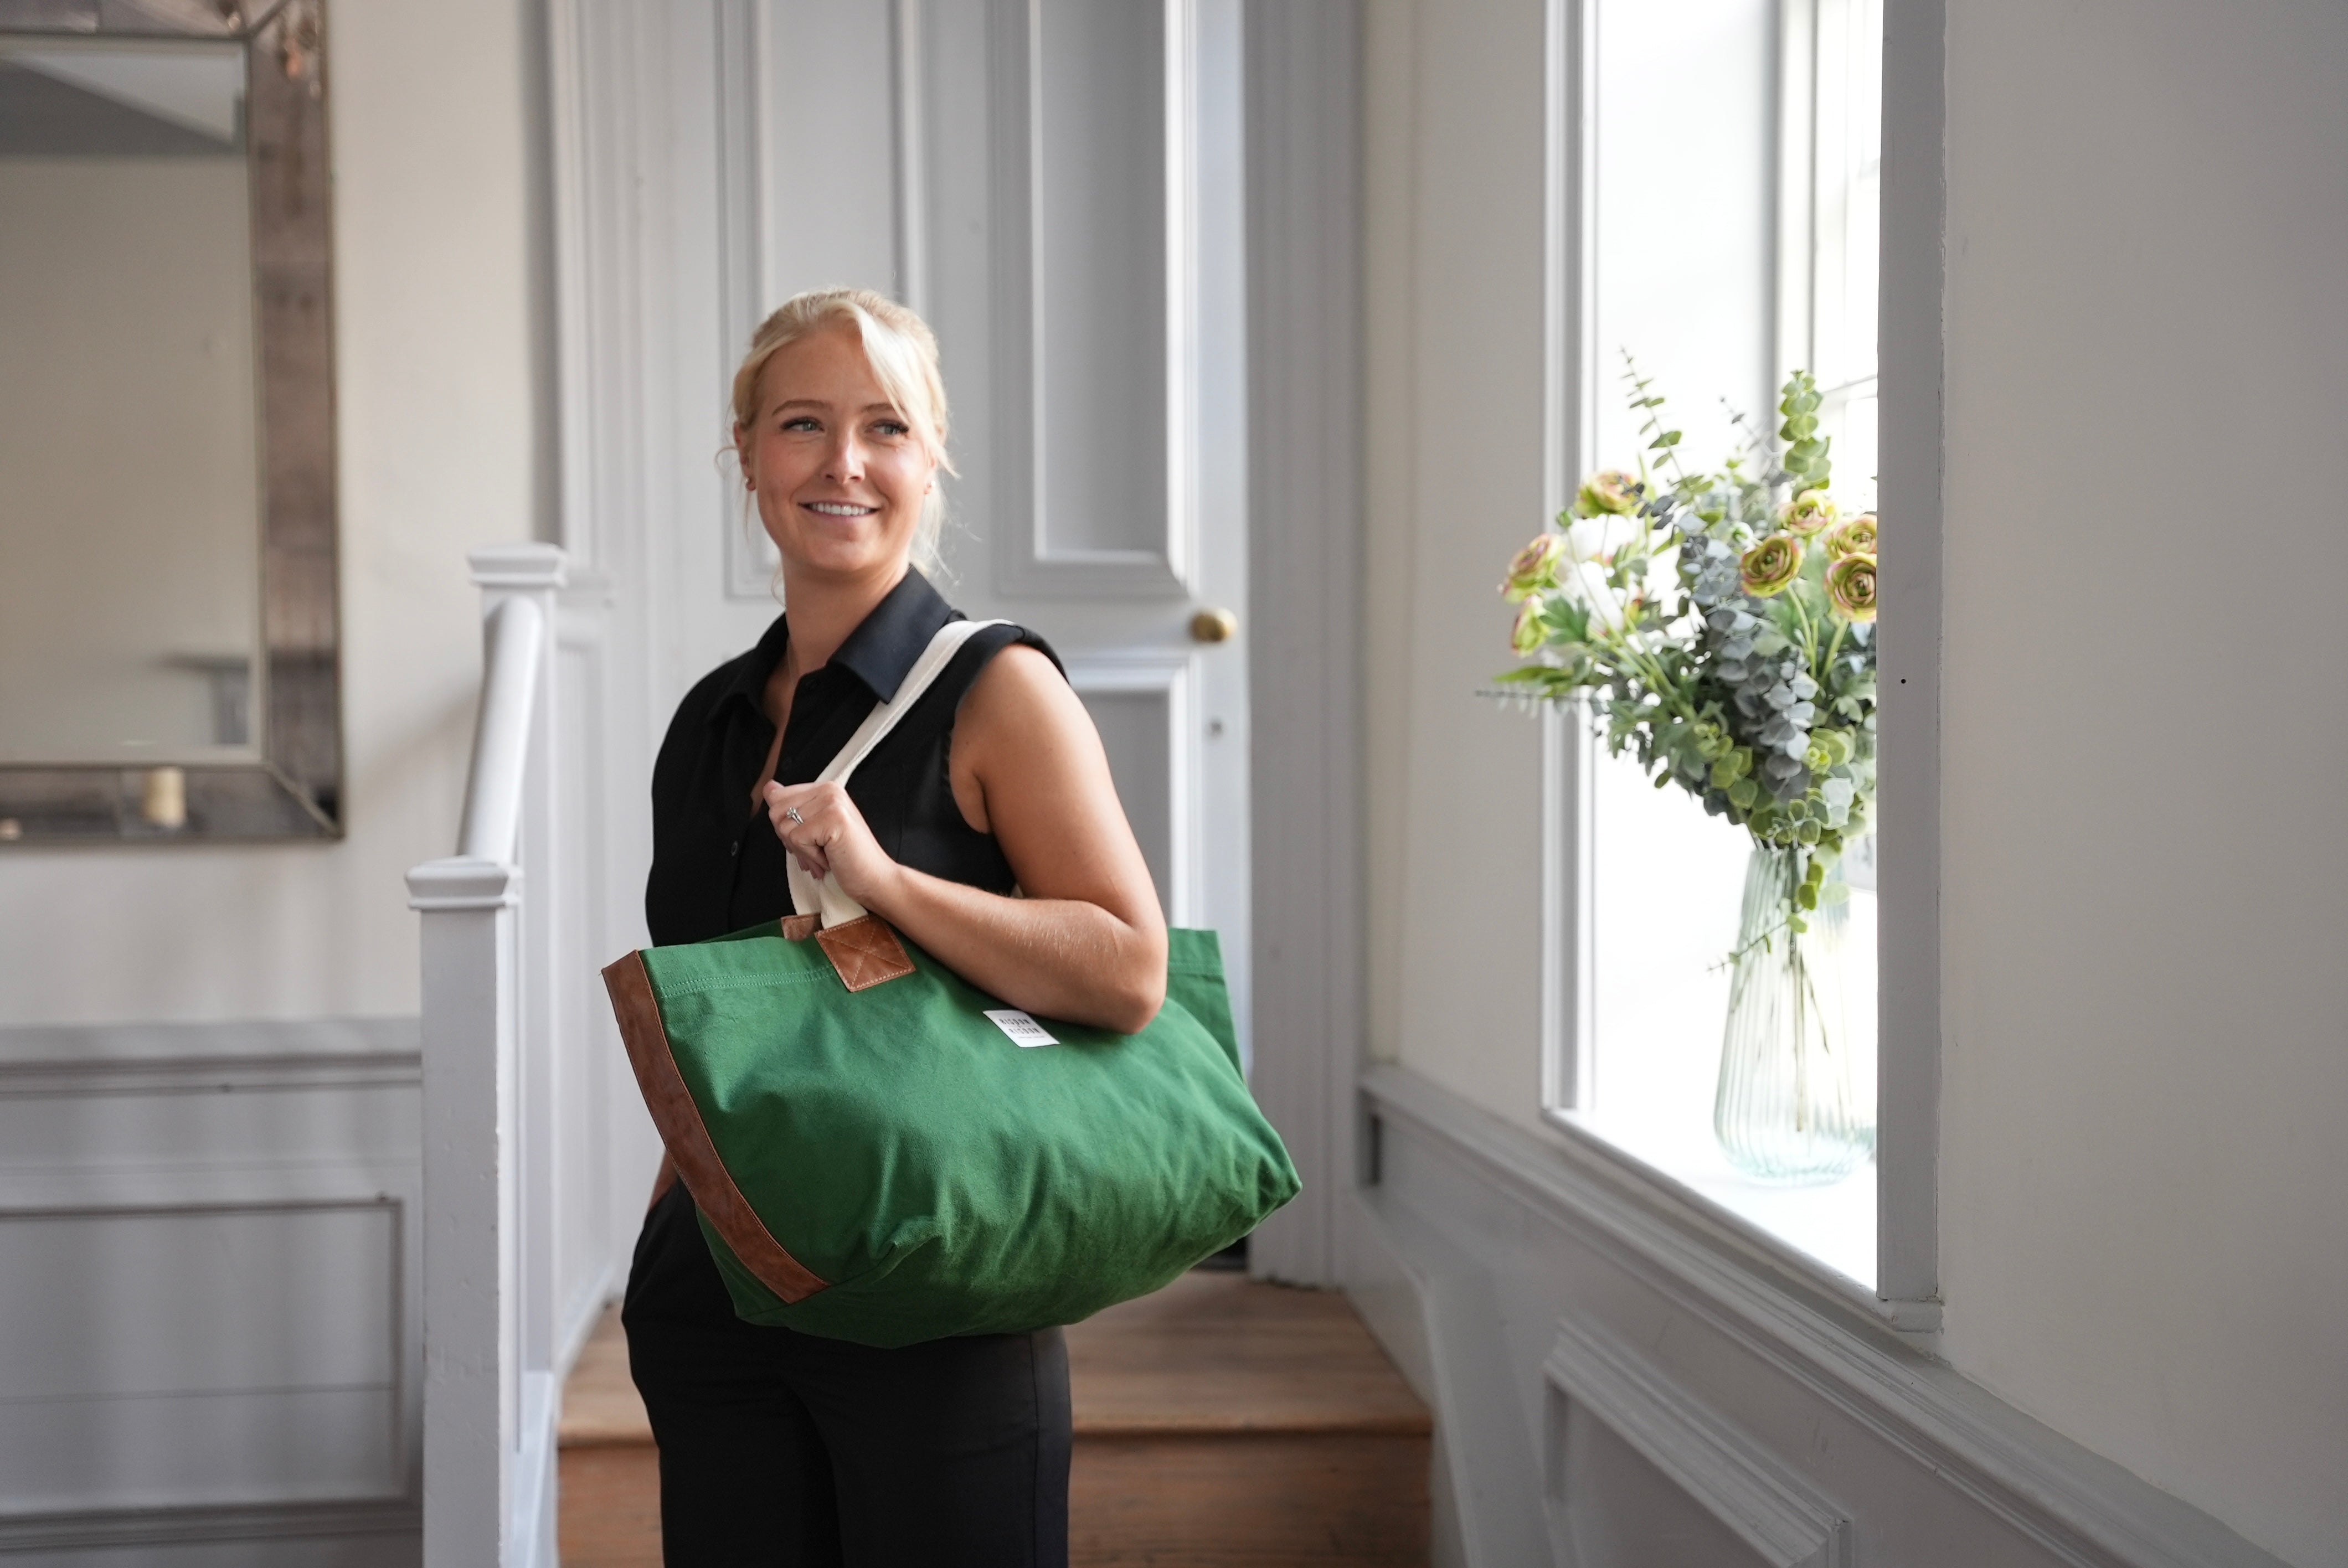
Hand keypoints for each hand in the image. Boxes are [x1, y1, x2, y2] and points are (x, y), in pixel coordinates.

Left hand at [762, 780, 901, 911]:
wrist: (875, 878)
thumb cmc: (846, 858)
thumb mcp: (814, 829)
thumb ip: (793, 809)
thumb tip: (769, 788)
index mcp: (824, 789)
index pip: (777, 797)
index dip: (785, 826)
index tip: (810, 839)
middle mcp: (829, 790)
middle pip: (776, 812)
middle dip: (790, 839)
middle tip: (818, 850)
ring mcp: (832, 802)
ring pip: (785, 827)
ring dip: (802, 850)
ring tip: (825, 854)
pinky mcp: (833, 818)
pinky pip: (797, 839)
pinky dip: (810, 856)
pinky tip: (830, 857)